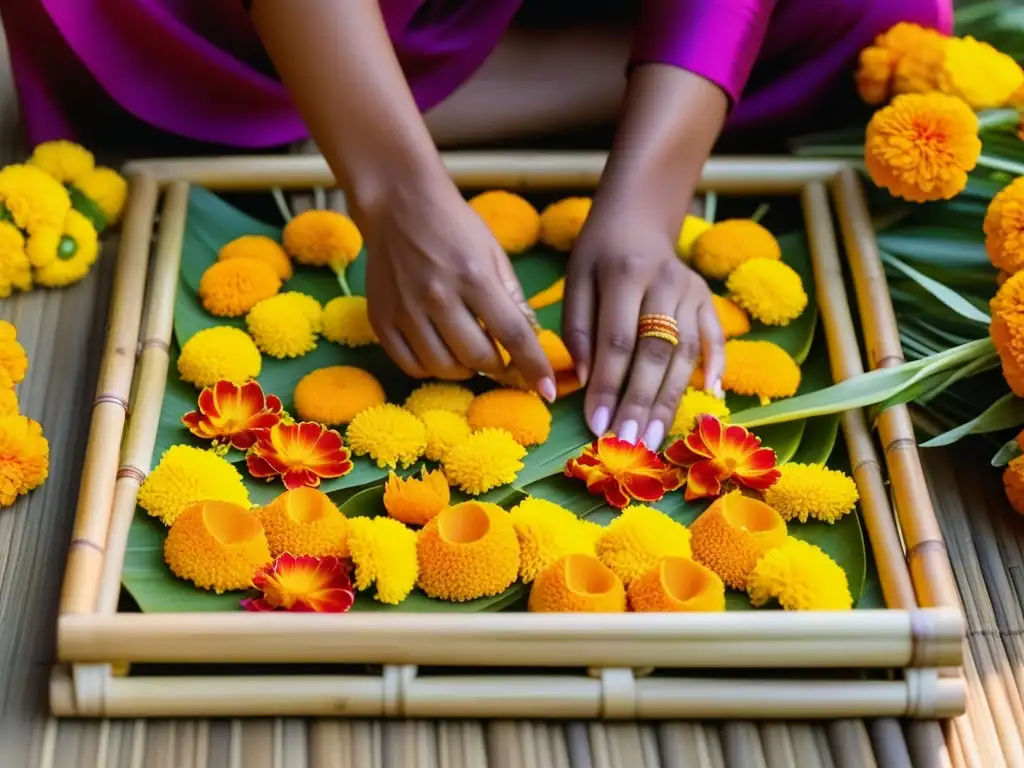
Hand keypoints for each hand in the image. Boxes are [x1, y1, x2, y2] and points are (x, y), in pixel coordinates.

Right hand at [360, 174, 555, 398]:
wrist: (397, 204)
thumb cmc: (454, 226)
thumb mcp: (494, 253)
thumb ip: (513, 299)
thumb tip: (531, 343)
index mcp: (474, 275)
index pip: (512, 334)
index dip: (533, 366)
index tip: (547, 391)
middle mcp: (438, 296)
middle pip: (477, 358)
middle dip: (498, 368)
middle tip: (501, 359)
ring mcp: (405, 309)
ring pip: (444, 368)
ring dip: (465, 370)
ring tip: (469, 351)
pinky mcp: (381, 319)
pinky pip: (410, 365)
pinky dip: (432, 368)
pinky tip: (441, 352)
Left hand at [563, 212, 724, 448]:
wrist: (637, 220)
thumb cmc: (598, 257)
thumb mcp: (575, 282)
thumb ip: (578, 330)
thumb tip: (586, 380)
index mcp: (624, 273)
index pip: (616, 340)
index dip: (607, 385)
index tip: (597, 425)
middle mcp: (664, 281)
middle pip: (655, 351)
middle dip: (641, 401)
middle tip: (630, 442)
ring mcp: (692, 290)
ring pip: (685, 352)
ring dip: (671, 398)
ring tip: (656, 439)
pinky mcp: (708, 299)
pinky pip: (716, 337)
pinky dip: (717, 367)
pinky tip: (712, 398)